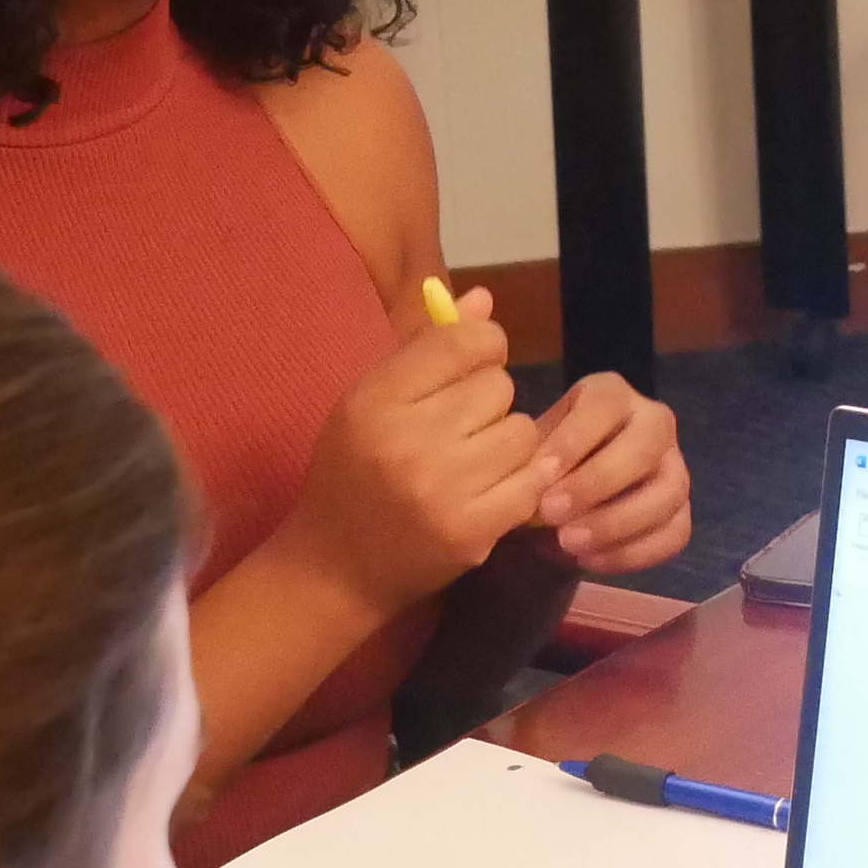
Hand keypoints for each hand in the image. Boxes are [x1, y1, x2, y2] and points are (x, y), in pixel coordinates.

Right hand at [286, 289, 549, 607]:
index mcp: (377, 398)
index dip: (482, 346)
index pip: (465, 342)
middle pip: (499, 386)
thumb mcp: (371, 401)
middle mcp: (408, 439)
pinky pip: (532, 483)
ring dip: (508, 443)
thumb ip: (427, 348)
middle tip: (460, 429)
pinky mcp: (471, 532)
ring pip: (523, 432)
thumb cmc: (353, 473)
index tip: (471, 367)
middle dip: (488, 403)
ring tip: (475, 461)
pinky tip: (492, 490)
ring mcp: (442, 489)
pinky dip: (521, 484)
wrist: (336, 568)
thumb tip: (483, 299)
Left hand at [532, 370, 692, 574]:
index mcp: (612, 395)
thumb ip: (532, 461)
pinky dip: (633, 553)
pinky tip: (591, 561)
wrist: (563, 489)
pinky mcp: (681, 509)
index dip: (574, 440)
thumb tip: (529, 486)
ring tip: (570, 544)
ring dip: (617, 523)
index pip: (604, 407)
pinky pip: (675, 534)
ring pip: (668, 492)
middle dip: (597, 483)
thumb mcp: (531, 447)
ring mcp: (674, 466)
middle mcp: (654, 422)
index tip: (540, 475)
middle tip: (552, 513)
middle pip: (645, 446)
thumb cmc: (544, 460)